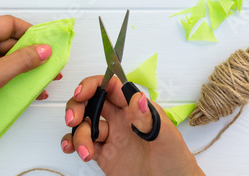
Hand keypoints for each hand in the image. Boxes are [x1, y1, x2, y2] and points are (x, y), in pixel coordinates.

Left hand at [0, 15, 57, 175]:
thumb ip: (24, 60)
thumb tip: (45, 49)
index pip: (9, 24)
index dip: (30, 33)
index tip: (46, 45)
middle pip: (5, 40)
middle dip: (28, 54)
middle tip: (46, 66)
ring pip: (0, 56)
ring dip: (19, 67)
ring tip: (38, 81)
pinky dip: (6, 75)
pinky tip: (21, 88)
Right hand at [61, 76, 203, 175]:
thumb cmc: (176, 162)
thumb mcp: (167, 138)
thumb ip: (149, 119)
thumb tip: (137, 98)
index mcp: (137, 108)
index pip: (111, 86)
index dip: (93, 85)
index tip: (81, 93)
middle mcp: (122, 119)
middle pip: (92, 101)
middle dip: (77, 106)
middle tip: (73, 119)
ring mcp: (111, 136)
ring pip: (85, 124)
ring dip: (77, 133)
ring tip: (86, 151)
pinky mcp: (104, 155)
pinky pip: (82, 144)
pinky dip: (73, 144)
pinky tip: (73, 149)